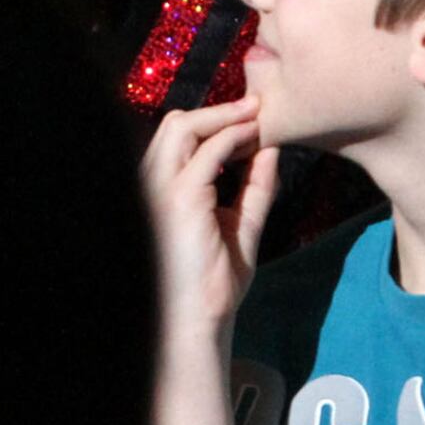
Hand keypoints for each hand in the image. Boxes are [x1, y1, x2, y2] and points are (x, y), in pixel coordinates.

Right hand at [143, 97, 279, 343]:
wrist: (199, 321)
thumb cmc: (213, 283)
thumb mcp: (241, 226)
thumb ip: (254, 188)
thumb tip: (271, 150)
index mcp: (162, 190)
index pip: (179, 139)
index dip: (213, 123)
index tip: (249, 116)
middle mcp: (152, 183)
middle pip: (175, 125)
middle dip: (216, 110)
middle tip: (256, 104)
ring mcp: (160, 188)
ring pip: (181, 126)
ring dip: (222, 115)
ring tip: (256, 111)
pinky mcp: (178, 197)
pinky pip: (206, 151)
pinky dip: (232, 136)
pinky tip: (254, 135)